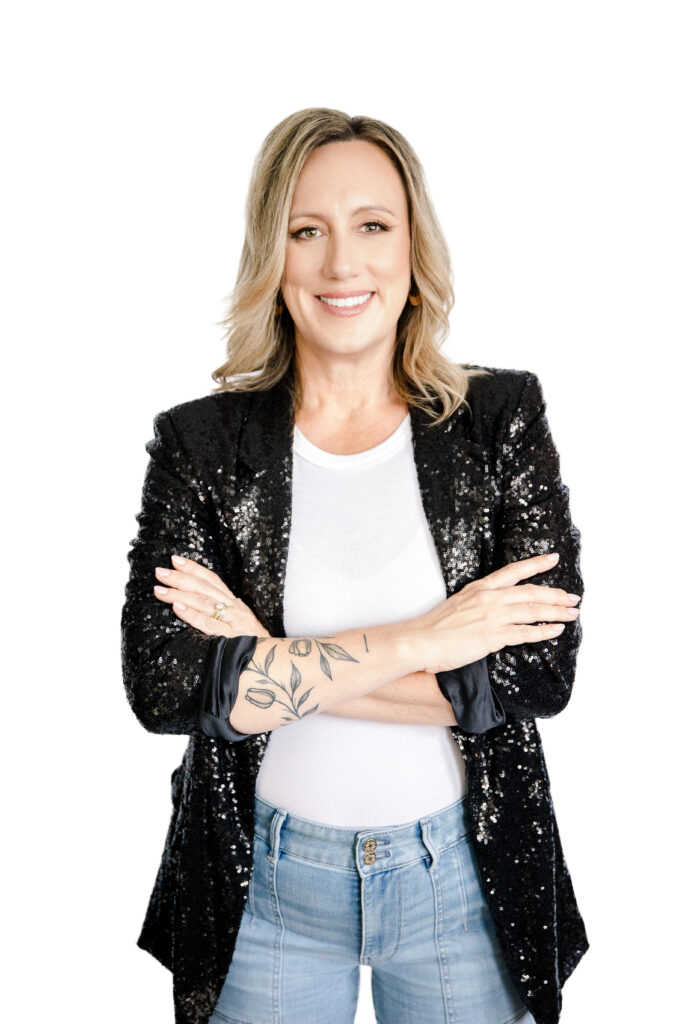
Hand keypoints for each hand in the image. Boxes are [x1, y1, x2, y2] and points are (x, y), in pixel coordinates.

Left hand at [153, 554, 271, 638]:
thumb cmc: (252, 644)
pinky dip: (191, 614)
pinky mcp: (232, 637)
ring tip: (160, 590)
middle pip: (204, 587)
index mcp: (234, 603)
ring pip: (203, 602)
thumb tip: (195, 602)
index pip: (212, 579)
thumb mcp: (239, 623)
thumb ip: (222, 612)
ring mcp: (234, 622)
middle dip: (180, 578)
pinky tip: (176, 607)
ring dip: (179, 593)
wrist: (273, 662)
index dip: (194, 568)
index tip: (175, 560)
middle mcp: (235, 608)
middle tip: (159, 572)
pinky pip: (208, 624)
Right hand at [413, 552, 580, 674]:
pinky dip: (543, 632)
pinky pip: (525, 633)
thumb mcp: (460, 602)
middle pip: (531, 592)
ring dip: (556, 612)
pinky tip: (556, 631)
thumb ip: (480, 601)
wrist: (422, 640)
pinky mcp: (493, 636)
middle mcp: (489, 598)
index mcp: (481, 588)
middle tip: (573, 597)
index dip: (536, 564)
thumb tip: (497, 605)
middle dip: (556, 594)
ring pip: (532, 610)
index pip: (514, 571)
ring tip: (572, 614)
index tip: (554, 559)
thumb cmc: (437, 626)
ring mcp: (492, 617)